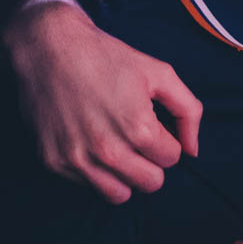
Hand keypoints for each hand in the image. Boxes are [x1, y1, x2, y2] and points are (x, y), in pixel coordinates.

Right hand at [4, 0, 202, 203]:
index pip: (171, 159)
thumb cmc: (107, 57)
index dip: (165, 140)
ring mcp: (78, 159)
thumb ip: (188, 111)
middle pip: (150, 183)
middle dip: (150, 162)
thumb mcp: (159, 73)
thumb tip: (193, 151)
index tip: (151, 124)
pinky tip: (89, 141)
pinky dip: (94, 170)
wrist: (50, 48)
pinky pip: (87, 186)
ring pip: (120, 195)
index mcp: (138, 128)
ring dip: (124, 174)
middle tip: (137, 138)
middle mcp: (108, 151)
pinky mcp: (54, 162)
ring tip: (117, 146)